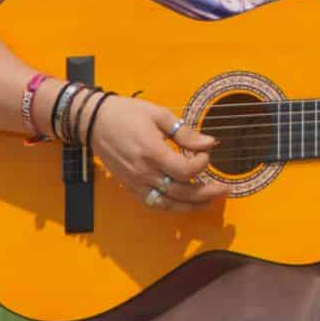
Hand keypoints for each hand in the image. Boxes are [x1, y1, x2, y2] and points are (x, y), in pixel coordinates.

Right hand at [86, 93, 227, 211]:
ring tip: (210, 202)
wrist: (94, 122)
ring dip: (192, 205)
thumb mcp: (159, 115)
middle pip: (180, 191)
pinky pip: (154, 203)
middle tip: (225, 189)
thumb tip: (209, 143)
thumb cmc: (127, 114)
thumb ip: (185, 133)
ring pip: (168, 203)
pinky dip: (171, 206)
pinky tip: (185, 203)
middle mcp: (144, 172)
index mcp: (152, 152)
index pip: (185, 170)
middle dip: (206, 193)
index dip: (201, 164)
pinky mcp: (130, 187)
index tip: (206, 153)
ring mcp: (136, 182)